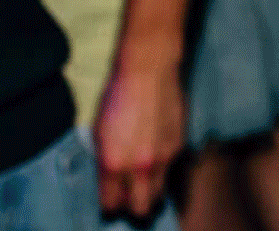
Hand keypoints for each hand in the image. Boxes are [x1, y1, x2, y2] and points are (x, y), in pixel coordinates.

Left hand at [93, 60, 185, 217]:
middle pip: (140, 208)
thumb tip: (113, 179)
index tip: (111, 201)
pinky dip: (162, 168)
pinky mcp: (179, 146)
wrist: (149, 71)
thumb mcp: (98, 133)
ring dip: (150, 191)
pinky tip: (155, 151)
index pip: (111, 204)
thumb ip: (106, 161)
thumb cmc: (117, 97)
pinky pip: (170, 169)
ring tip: (143, 179)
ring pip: (159, 192)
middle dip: (133, 208)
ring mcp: (163, 158)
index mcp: (112, 164)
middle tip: (129, 199)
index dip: (110, 206)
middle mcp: (139, 167)